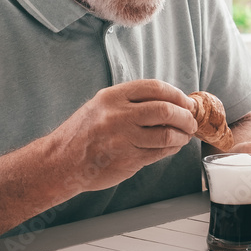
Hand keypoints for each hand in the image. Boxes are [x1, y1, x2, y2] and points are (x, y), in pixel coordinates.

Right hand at [50, 79, 197, 192]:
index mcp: (112, 97)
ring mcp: (122, 138)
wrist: (60, 163)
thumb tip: (170, 102)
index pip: (154, 88)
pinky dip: (172, 149)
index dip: (176, 94)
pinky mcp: (127, 159)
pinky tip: (173, 146)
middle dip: (185, 116)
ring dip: (182, 135)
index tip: (185, 101)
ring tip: (185, 135)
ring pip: (166, 134)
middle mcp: (117, 115)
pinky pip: (159, 153)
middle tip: (191, 120)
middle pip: (165, 110)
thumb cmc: (83, 134)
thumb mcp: (102, 106)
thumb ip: (131, 102)